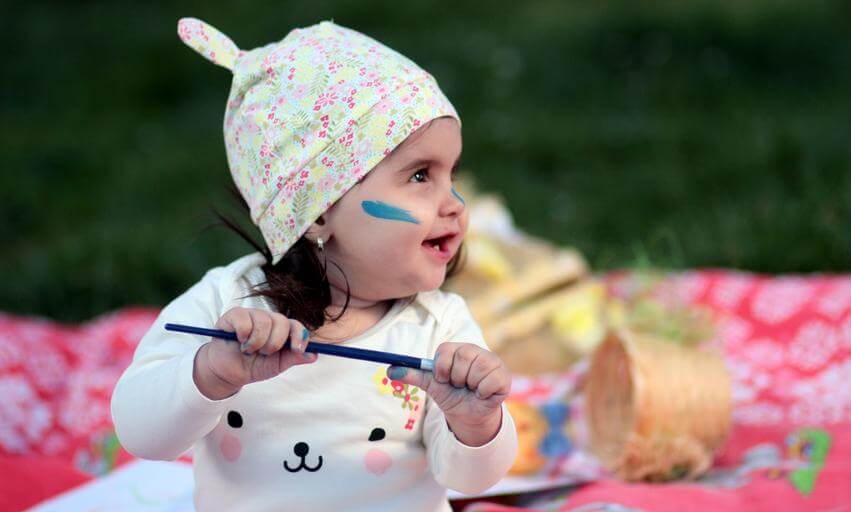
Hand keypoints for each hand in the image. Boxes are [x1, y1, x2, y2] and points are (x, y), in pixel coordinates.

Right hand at [193, 307, 316, 399]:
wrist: (228, 372)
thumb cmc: (254, 366)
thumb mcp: (277, 365)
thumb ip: (294, 358)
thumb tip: (314, 355)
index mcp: (282, 329)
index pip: (296, 325)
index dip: (299, 335)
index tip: (297, 349)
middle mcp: (269, 319)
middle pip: (281, 321)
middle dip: (274, 343)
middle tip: (264, 353)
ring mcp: (252, 314)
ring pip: (263, 321)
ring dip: (257, 342)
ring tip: (249, 350)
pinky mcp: (234, 315)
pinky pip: (244, 319)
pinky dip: (243, 334)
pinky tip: (239, 341)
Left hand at [387, 342, 510, 445]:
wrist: (468, 415)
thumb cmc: (451, 395)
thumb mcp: (431, 385)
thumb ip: (413, 374)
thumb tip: (390, 369)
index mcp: (458, 349)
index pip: (445, 350)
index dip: (441, 368)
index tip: (443, 378)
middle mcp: (476, 351)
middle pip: (462, 358)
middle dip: (456, 378)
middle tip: (459, 385)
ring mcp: (492, 362)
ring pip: (475, 371)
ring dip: (469, 386)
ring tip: (472, 389)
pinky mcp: (503, 376)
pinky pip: (489, 382)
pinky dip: (482, 392)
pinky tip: (483, 393)